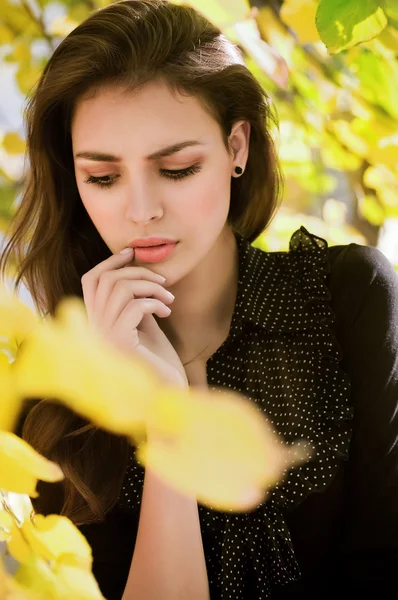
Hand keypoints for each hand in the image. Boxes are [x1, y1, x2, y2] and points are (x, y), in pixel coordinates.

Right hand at [81, 248, 187, 387]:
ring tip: (169, 297)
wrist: (168, 393)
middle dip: (138, 273)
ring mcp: (105, 337)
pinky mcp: (121, 344)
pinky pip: (135, 307)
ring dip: (150, 286)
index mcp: (97, 323)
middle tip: (164, 282)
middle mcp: (94, 329)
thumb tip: (136, 271)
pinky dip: (155, 302)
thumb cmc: (159, 361)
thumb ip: (135, 301)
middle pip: (107, 280)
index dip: (109, 262)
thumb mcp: (145, 324)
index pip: (90, 281)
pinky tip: (167, 312)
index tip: (132, 253)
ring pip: (121, 289)